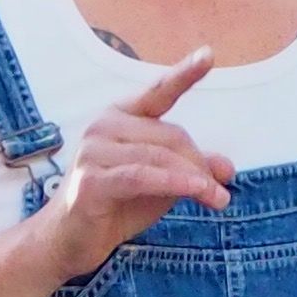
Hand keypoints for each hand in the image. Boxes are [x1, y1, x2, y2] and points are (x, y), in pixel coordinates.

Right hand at [37, 49, 235, 277]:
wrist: (70, 241)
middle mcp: (103, 126)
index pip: (158, 93)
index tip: (208, 55)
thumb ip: (191, 169)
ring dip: (195, 180)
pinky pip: (142, 176)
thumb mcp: (163, 183)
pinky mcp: (90, 181)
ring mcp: (92, 152)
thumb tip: (226, 168)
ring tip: (218, 199)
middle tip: (220, 191)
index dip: (184, 74)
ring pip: (159, 157)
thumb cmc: (116, 205)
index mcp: (120, 118)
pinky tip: (197, 191)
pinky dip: (174, 183)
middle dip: (200, 163)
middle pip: (170, 135)